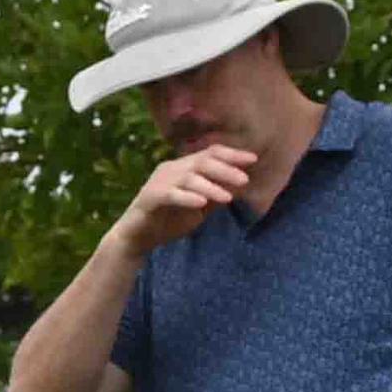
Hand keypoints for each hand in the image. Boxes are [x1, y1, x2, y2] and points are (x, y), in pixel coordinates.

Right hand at [109, 145, 255, 254]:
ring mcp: (159, 182)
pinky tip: (201, 203)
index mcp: (183, 168)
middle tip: (245, 179)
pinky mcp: (150, 197)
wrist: (138, 237)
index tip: (253, 159)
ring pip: (188, 177)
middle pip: (201, 162)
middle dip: (225, 169)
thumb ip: (215, 195)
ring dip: (210, 186)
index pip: (210, 154)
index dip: (231, 155)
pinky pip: (171, 194)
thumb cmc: (168, 221)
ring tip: (227, 197)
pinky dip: (187, 197)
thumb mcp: (199, 208)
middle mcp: (171, 169)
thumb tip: (240, 187)